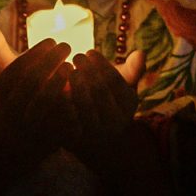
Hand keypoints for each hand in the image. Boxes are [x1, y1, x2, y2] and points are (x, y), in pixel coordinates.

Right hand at [0, 37, 77, 160]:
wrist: (21, 140)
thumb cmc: (18, 95)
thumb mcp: (5, 73)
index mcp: (0, 89)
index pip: (17, 66)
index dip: (36, 52)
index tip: (53, 40)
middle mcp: (9, 109)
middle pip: (30, 82)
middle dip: (50, 61)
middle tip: (67, 46)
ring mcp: (27, 126)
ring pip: (44, 102)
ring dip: (60, 81)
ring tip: (74, 66)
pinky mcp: (46, 140)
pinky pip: (60, 121)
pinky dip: (72, 104)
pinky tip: (82, 89)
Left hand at [58, 49, 143, 178]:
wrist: (97, 143)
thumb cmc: (107, 103)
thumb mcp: (122, 87)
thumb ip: (132, 70)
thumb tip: (140, 53)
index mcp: (128, 106)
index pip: (115, 82)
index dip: (102, 65)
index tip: (90, 51)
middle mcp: (114, 123)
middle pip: (100, 92)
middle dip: (87, 71)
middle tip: (76, 56)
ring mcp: (94, 134)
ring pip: (84, 105)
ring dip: (74, 84)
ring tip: (65, 68)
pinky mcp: (73, 141)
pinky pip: (67, 118)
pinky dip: (61, 100)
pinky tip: (54, 85)